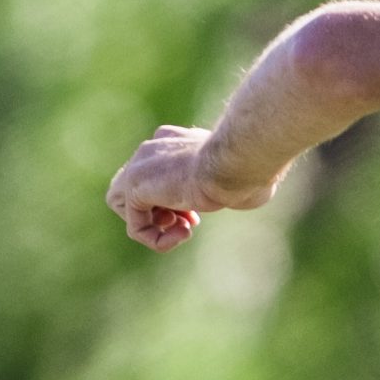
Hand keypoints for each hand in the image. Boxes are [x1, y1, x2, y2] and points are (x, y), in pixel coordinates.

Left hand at [104, 125, 274, 251]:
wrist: (237, 162)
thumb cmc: (250, 169)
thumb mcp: (242, 176)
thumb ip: (232, 181)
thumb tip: (254, 190)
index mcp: (175, 140)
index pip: (157, 171)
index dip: (174, 200)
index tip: (196, 213)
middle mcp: (153, 148)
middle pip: (137, 188)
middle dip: (161, 212)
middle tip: (189, 221)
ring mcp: (141, 166)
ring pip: (125, 205)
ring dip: (153, 226)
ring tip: (182, 230)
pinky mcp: (136, 187)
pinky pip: (135, 226)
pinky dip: (156, 239)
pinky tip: (182, 236)